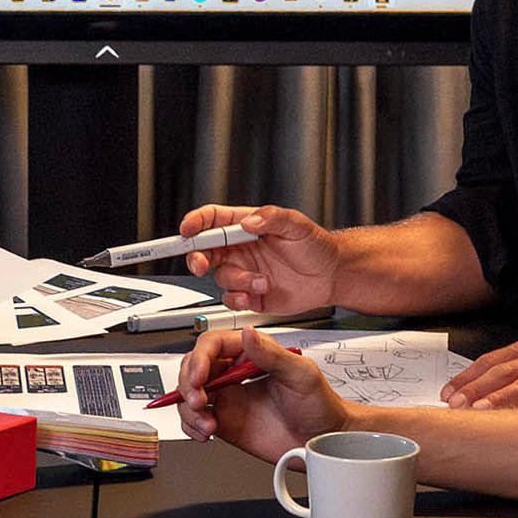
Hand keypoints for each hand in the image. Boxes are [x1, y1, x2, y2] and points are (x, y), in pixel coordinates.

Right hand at [176, 325, 352, 461]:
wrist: (324, 440)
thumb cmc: (320, 405)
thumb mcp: (301, 374)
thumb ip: (272, 354)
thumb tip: (249, 334)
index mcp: (251, 353)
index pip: (213, 345)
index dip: (200, 358)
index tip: (200, 376)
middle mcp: (234, 374)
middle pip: (193, 367)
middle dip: (188, 384)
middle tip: (198, 400)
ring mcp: (228, 398)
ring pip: (189, 394)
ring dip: (188, 409)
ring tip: (207, 424)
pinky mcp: (225, 422)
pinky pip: (195, 420)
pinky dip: (192, 426)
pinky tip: (206, 432)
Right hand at [179, 203, 342, 312]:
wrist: (331, 276)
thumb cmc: (316, 246)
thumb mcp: (297, 225)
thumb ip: (271, 218)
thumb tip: (248, 222)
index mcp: (245, 227)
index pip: (212, 220)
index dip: (195, 222)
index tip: (187, 229)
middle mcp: (240, 250)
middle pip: (203, 251)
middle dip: (196, 258)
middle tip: (201, 264)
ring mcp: (243, 273)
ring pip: (220, 278)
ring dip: (238, 281)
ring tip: (263, 281)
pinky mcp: (249, 295)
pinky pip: (231, 299)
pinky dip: (240, 299)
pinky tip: (258, 294)